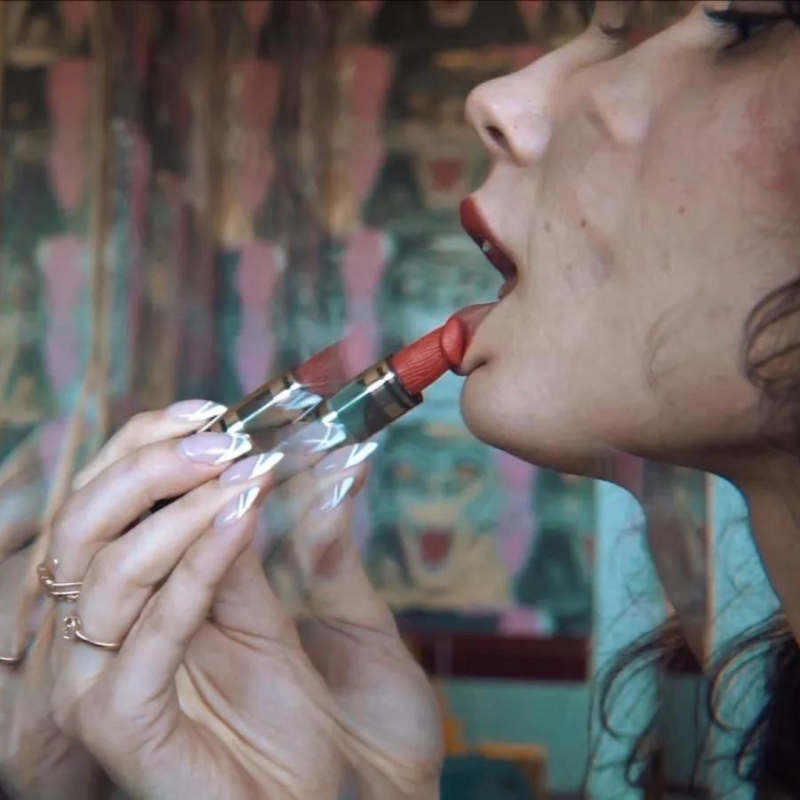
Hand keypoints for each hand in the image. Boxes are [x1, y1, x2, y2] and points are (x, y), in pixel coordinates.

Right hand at [47, 406, 442, 799]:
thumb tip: (271, 467)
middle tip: (223, 437)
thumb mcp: (289, 617)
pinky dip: (192, 570)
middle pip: (86, 527)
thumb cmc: (320, 718)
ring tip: (242, 472)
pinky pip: (147, 637)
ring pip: (107, 573)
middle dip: (151, 468)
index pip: (111, 505)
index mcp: (142, 604)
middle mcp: (113, 636)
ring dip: (179, 509)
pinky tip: (241, 522)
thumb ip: (268, 550)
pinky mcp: (125, 725)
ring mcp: (109, 681)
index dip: (148, 448)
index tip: (212, 411)